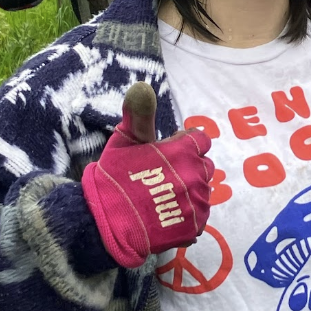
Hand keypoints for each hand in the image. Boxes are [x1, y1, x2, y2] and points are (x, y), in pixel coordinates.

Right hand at [81, 82, 213, 267]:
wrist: (106, 223)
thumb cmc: (114, 178)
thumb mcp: (124, 141)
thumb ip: (139, 114)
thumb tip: (142, 86)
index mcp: (184, 150)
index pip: (200, 140)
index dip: (184, 145)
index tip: (166, 154)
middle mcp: (197, 174)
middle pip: (204, 165)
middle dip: (188, 168)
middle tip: (161, 177)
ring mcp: (197, 201)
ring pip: (203, 190)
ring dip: (188, 191)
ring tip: (161, 197)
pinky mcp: (196, 225)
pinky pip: (200, 214)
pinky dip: (187, 214)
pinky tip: (165, 214)